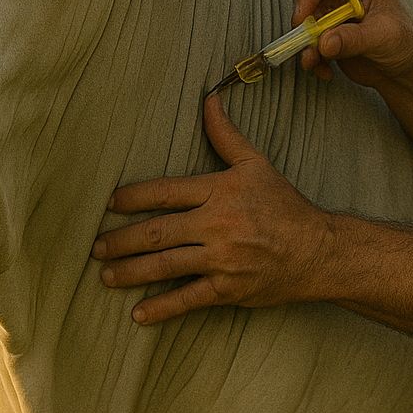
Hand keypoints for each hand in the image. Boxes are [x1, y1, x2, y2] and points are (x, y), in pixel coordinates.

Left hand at [92, 95, 333, 323]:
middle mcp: (217, 225)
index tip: (110, 203)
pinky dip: (161, 309)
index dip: (133, 197)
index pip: (166, 192)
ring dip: (130, 272)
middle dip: (121, 240)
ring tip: (106, 276)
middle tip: (96, 246)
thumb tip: (209, 99)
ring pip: (165, 266)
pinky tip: (137, 314)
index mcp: (220, 192)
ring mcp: (222, 260)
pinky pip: (188, 299)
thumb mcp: (256, 164)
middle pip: (157, 232)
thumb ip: (226, 135)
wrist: (317, 250)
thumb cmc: (283, 205)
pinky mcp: (228, 289)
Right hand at [294, 0, 412, 87]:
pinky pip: (307, 41)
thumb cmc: (405, 41)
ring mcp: (332, 10)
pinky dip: (312, 57)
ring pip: (304, 22)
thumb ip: (353, 38)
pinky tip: (326, 71)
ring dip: (306, 45)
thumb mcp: (382, 37)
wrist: (406, 67)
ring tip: (315, 63)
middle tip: (305, 45)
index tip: (302, 19)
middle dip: (303, 23)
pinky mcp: (327, 32)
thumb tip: (323, 43)